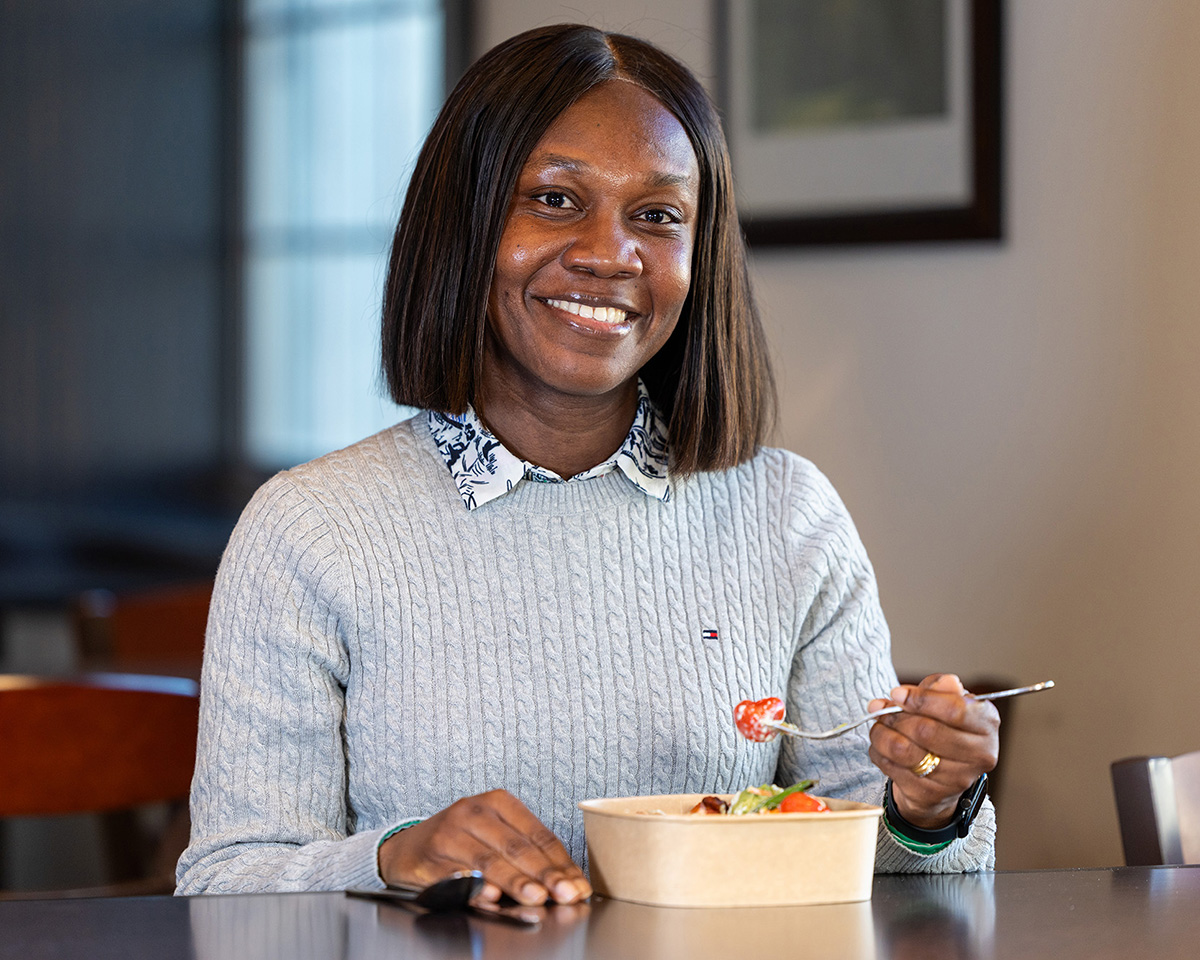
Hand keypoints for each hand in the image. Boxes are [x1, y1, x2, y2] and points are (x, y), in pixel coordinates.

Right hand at [377, 789, 591, 905]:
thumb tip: (563, 883)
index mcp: (498, 802)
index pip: (539, 835)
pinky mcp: (431, 856)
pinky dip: (475, 886)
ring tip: (535, 897)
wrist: (407, 847)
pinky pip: (457, 874)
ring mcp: (450, 833)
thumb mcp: (495, 835)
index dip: (561, 863)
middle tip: (564, 894)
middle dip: (544, 874)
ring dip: (515, 882)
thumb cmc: (461, 841)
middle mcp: (474, 812)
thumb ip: (525, 855)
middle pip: (517, 847)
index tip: (578, 886)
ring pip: (490, 860)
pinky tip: (489, 895)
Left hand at [867, 673, 998, 829]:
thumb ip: (939, 688)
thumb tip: (935, 684)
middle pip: (926, 731)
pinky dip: (879, 753)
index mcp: (987, 723)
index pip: (954, 710)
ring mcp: (957, 779)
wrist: (942, 773)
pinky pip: (893, 768)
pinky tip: (882, 746)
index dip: (920, 699)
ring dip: (882, 734)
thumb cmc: (943, 727)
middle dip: (895, 716)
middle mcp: (979, 754)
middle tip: (880, 708)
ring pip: (904, 750)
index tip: (896, 693)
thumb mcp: (945, 700)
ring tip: (878, 725)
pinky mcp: (932, 795)